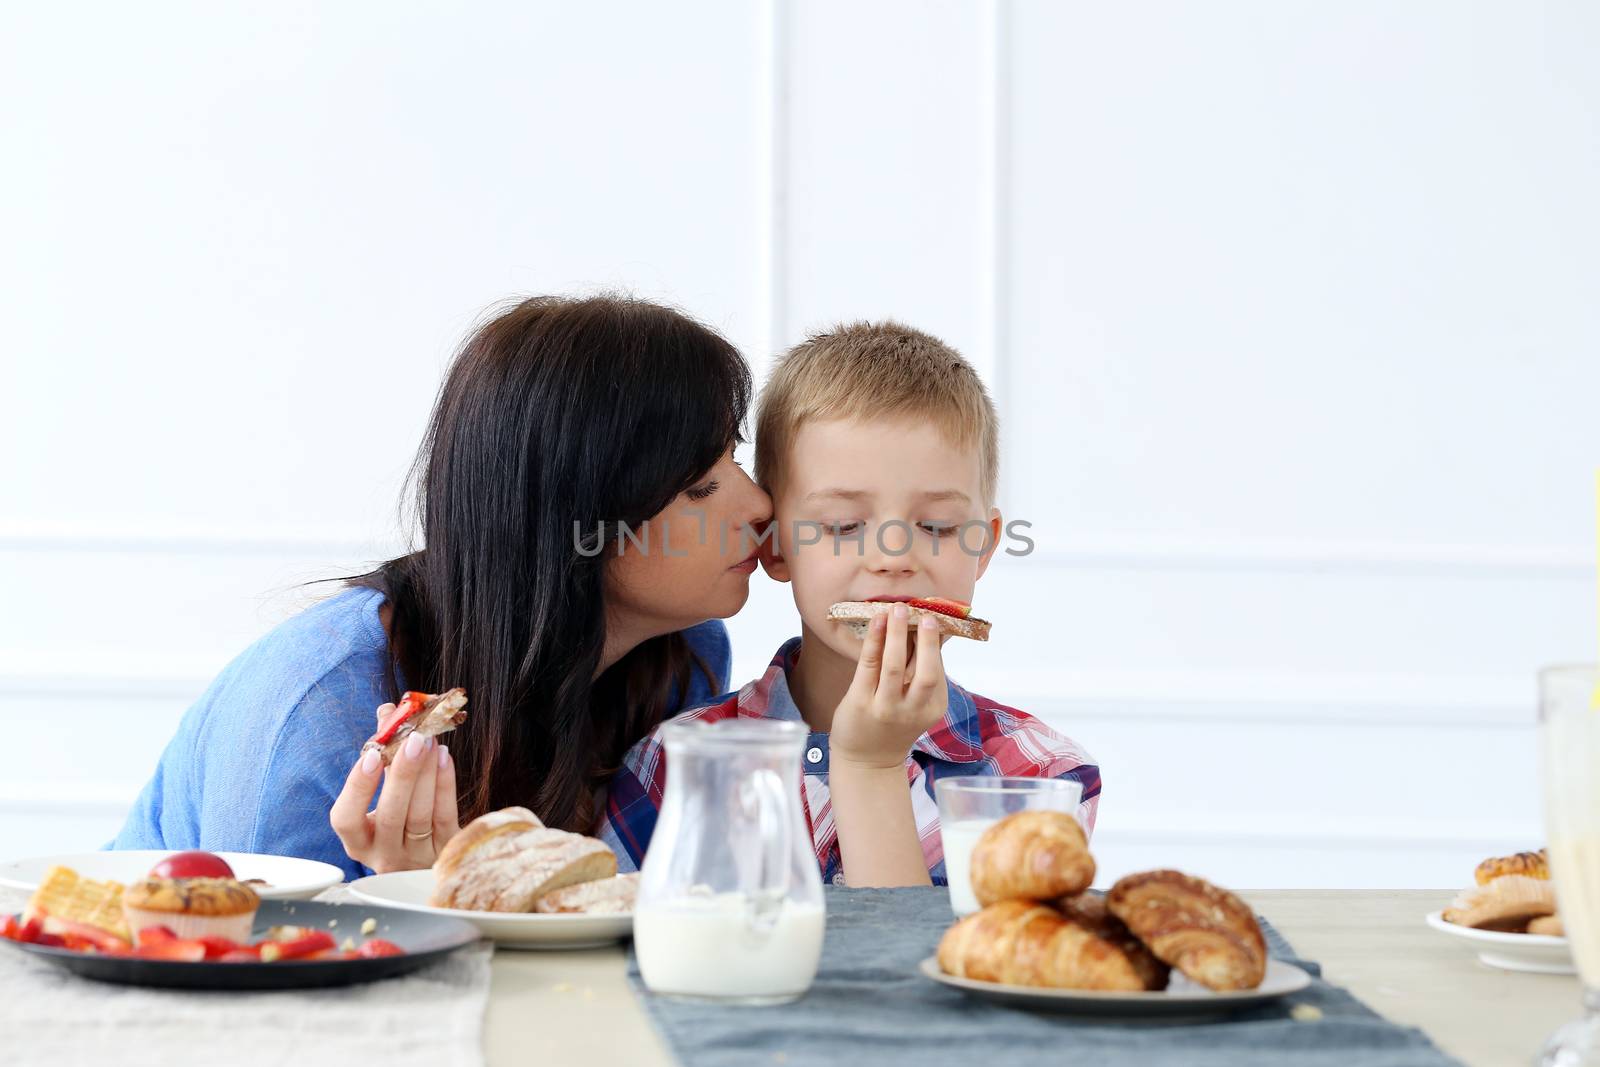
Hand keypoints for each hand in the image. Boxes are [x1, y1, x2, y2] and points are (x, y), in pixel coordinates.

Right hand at [330, 703, 460, 872]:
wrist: (429, 855)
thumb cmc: (399, 816)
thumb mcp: (382, 792)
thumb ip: (382, 754)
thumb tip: (389, 711)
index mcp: (358, 842)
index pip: (346, 820)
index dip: (357, 788)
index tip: (372, 755)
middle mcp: (384, 855)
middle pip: (391, 815)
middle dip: (403, 773)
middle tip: (414, 737)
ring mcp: (416, 858)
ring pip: (421, 814)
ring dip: (427, 772)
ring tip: (431, 740)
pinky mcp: (445, 852)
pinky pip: (445, 816)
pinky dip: (445, 784)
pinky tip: (444, 757)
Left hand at [829, 603, 948, 770]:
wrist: (867, 762)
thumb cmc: (892, 726)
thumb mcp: (917, 705)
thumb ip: (922, 673)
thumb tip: (929, 632)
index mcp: (933, 707)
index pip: (937, 669)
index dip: (935, 643)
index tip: (932, 617)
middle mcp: (912, 710)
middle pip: (926, 672)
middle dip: (926, 641)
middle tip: (925, 614)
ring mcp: (886, 708)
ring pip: (894, 666)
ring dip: (897, 634)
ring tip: (898, 609)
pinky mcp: (861, 703)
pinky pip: (869, 666)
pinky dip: (874, 641)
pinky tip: (877, 622)